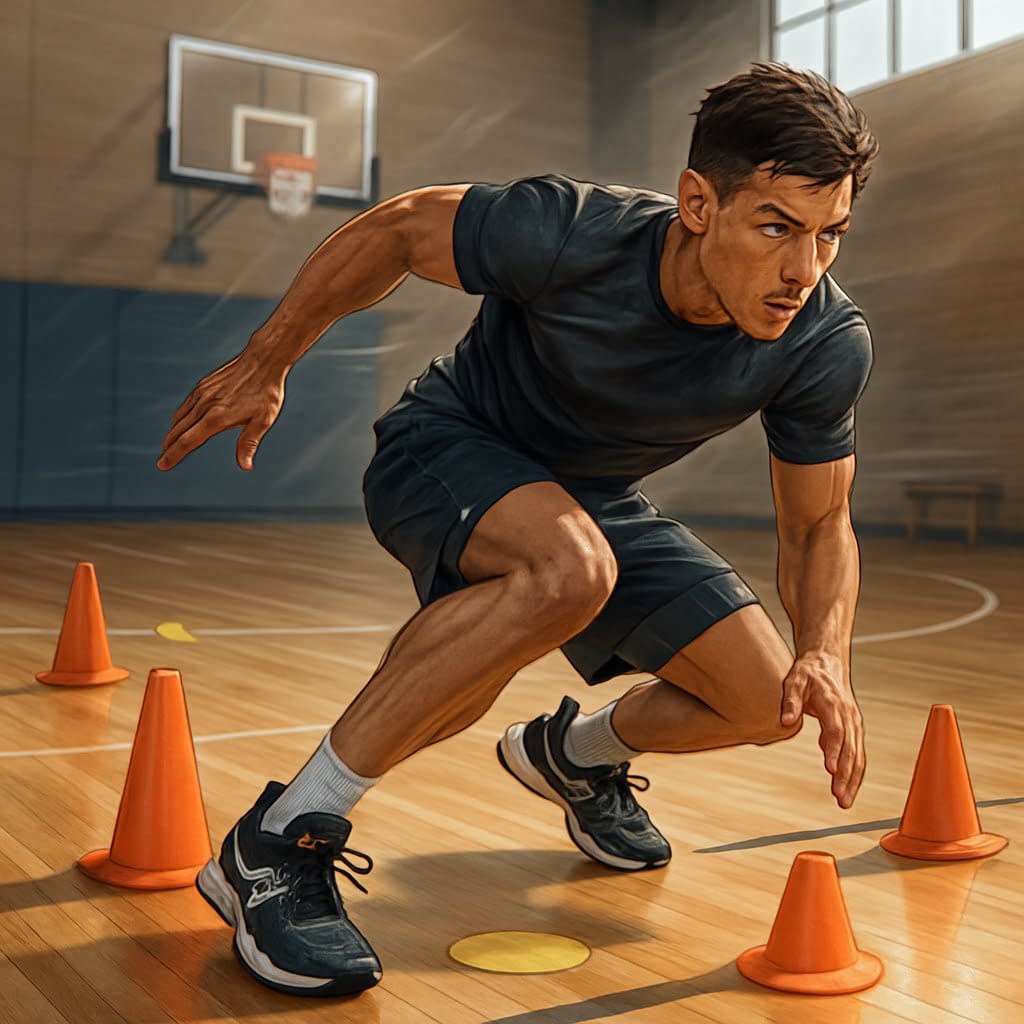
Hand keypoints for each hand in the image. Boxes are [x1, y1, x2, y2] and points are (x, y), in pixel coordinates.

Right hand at [157, 351, 286, 471]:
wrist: (263, 360)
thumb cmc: (266, 392)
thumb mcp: (263, 421)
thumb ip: (249, 443)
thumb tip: (245, 466)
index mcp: (217, 418)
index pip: (189, 441)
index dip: (174, 455)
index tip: (162, 465)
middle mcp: (205, 405)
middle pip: (179, 430)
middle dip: (170, 447)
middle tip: (162, 460)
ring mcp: (202, 394)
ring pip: (181, 417)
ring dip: (173, 432)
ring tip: (169, 444)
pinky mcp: (204, 385)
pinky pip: (186, 404)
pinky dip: (180, 416)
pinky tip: (181, 421)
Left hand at [780, 651, 864, 808]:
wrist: (827, 663)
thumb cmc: (808, 673)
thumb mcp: (793, 681)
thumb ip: (790, 701)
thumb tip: (785, 721)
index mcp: (834, 704)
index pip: (837, 731)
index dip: (835, 751)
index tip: (831, 769)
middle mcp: (849, 716)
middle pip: (850, 749)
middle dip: (846, 775)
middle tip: (840, 798)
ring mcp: (854, 724)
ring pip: (857, 756)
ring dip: (853, 780)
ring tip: (844, 802)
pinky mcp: (853, 731)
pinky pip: (856, 755)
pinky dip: (854, 774)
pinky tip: (846, 791)